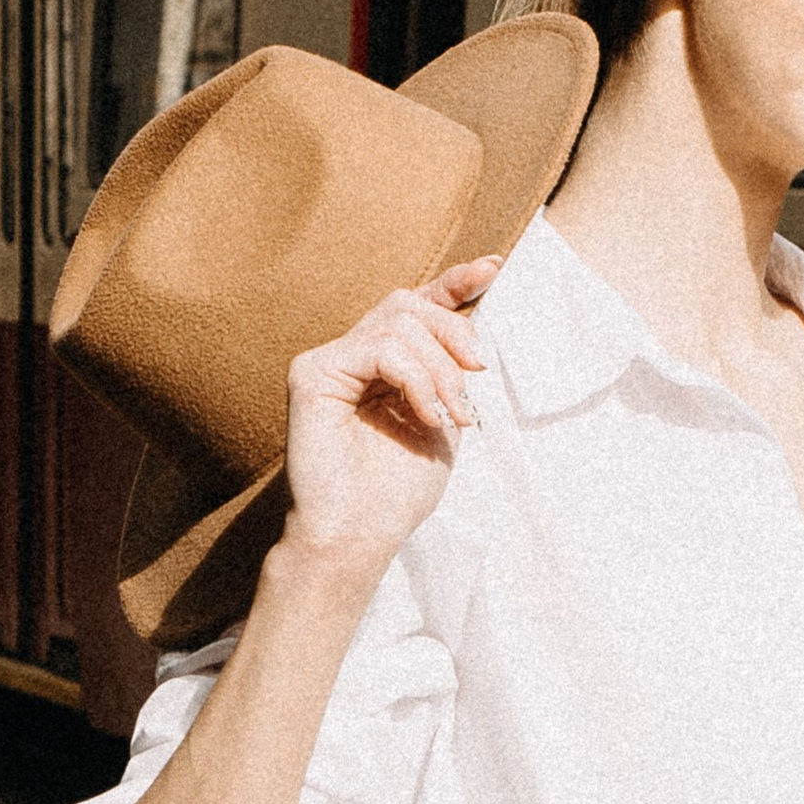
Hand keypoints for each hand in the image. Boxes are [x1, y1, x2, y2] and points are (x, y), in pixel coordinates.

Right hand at [279, 260, 499, 573]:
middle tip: (478, 369)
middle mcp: (353, 355)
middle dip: (455, 330)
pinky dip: (416, 379)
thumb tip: (476, 328)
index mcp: (385, 365)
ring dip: (441, 369)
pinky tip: (426, 415)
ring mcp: (328, 360)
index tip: (493, 267)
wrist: (359, 536)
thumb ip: (452, 372)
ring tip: (453, 414)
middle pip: (409, 303)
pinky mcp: (310, 372)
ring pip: (399, 324)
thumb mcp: (444, 419)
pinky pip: (380, 349)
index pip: (417, 306)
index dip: (455, 282)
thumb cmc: (397, 491)